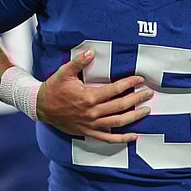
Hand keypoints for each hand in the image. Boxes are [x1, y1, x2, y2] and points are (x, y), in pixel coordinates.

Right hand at [36, 49, 152, 141]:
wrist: (41, 107)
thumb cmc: (54, 89)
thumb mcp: (64, 72)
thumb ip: (78, 62)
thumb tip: (91, 51)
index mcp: (88, 97)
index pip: (114, 90)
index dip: (129, 84)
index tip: (140, 79)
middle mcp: (92, 112)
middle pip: (120, 106)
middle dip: (137, 99)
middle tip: (149, 93)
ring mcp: (91, 124)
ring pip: (118, 122)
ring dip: (134, 116)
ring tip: (146, 110)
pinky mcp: (88, 132)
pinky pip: (108, 138)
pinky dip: (122, 139)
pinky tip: (134, 136)